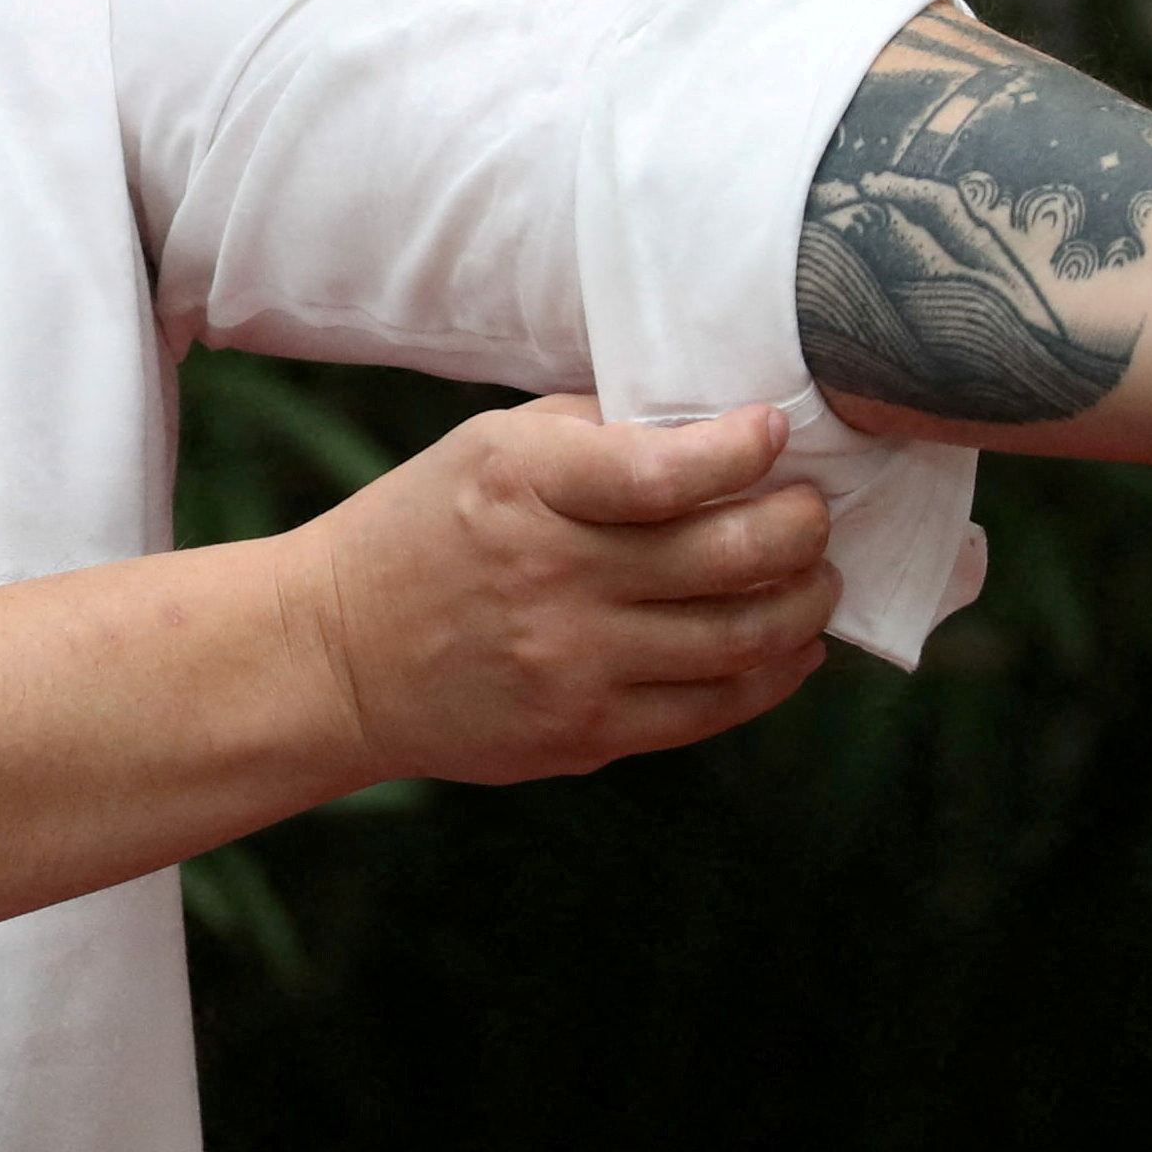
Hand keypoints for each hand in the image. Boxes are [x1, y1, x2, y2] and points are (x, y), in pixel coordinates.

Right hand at [300, 398, 838, 784]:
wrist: (335, 655)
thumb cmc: (423, 531)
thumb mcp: (488, 448)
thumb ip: (595, 431)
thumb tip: (713, 420)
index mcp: (525, 485)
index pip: (666, 470)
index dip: (744, 450)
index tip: (775, 434)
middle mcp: (554, 575)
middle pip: (728, 555)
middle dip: (801, 528)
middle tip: (815, 512)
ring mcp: (572, 662)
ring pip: (740, 638)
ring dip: (804, 603)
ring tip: (817, 578)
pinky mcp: (584, 731)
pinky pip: (712, 708)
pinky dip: (772, 675)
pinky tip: (791, 647)